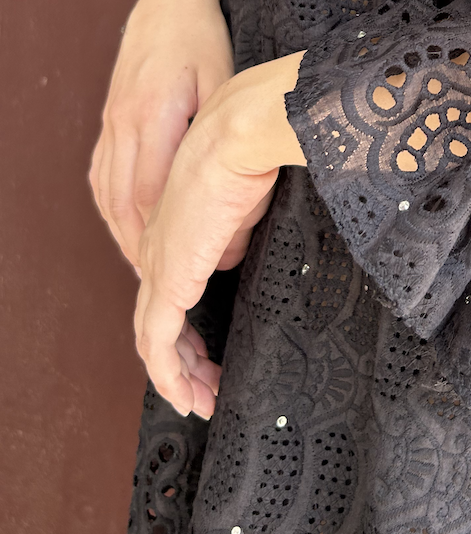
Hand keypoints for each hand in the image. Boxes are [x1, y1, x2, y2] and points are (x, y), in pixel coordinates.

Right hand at [89, 0, 233, 267]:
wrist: (167, 4)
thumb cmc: (204, 40)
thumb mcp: (224, 81)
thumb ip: (225, 132)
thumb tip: (238, 192)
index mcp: (154, 113)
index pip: (151, 191)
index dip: (168, 234)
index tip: (193, 263)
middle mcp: (124, 123)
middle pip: (125, 203)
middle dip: (145, 248)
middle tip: (168, 285)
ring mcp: (111, 124)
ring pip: (109, 196)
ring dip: (126, 236)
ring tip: (148, 273)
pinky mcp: (109, 123)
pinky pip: (102, 179)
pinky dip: (114, 212)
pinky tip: (129, 232)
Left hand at [134, 50, 306, 417]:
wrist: (242, 133)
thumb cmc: (254, 152)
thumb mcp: (245, 200)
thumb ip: (231, 232)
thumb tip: (227, 258)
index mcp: (175, 225)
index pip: (168, 286)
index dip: (184, 323)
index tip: (206, 351)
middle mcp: (158, 248)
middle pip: (155, 320)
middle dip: (180, 361)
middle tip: (205, 389)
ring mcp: (160, 263)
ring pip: (153, 337)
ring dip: (177, 374)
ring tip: (203, 400)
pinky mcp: (170, 278)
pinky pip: (158, 343)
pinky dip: (170, 374)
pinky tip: (189, 394)